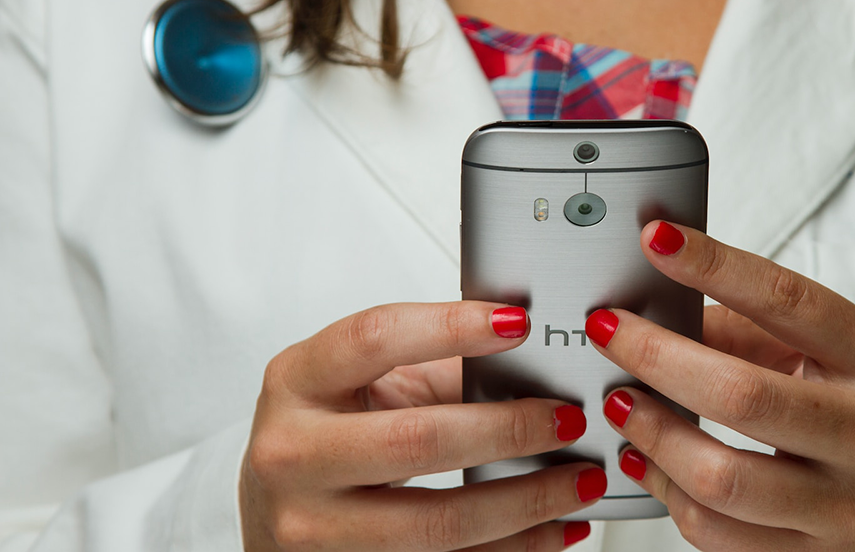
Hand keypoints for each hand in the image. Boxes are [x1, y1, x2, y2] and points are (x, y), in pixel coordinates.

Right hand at [240, 302, 603, 550]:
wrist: (273, 509)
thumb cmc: (324, 431)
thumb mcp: (362, 384)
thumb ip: (438, 367)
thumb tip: (530, 361)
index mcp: (297, 381)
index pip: (374, 339)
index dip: (451, 326)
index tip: (518, 324)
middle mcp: (292, 453)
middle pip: (418, 440)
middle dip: (510, 429)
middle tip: (568, 417)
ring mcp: (314, 525)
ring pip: (439, 520)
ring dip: (527, 501)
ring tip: (581, 479)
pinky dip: (514, 548)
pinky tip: (556, 528)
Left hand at [586, 222, 854, 550]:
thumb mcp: (843, 363)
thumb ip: (757, 333)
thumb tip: (663, 310)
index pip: (790, 303)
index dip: (716, 267)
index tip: (658, 241)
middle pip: (741, 395)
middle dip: (655, 356)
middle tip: (609, 331)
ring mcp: (847, 510)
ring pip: (720, 478)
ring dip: (651, 434)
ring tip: (621, 402)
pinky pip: (717, 534)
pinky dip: (666, 492)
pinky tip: (647, 462)